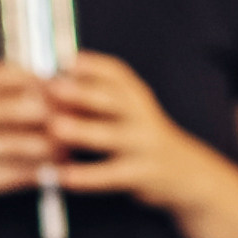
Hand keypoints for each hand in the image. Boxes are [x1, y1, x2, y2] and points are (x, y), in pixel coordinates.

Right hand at [0, 61, 59, 217]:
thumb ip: (10, 97)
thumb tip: (65, 87)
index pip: (9, 74)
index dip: (42, 79)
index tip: (67, 88)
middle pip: (20, 106)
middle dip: (54, 114)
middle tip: (77, 122)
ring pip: (21, 144)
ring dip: (51, 148)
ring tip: (67, 150)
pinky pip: (15, 175)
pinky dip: (39, 173)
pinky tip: (53, 173)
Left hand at [45, 53, 204, 205]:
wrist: (184, 173)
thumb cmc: (141, 138)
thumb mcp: (128, 112)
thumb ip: (96, 100)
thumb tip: (54, 84)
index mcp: (136, 97)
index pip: (116, 73)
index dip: (91, 65)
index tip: (66, 60)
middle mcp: (142, 116)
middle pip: (113, 99)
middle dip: (82, 93)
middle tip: (53, 88)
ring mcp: (144, 144)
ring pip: (111, 136)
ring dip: (82, 131)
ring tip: (56, 128)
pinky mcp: (142, 174)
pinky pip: (112, 175)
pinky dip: (87, 176)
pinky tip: (64, 175)